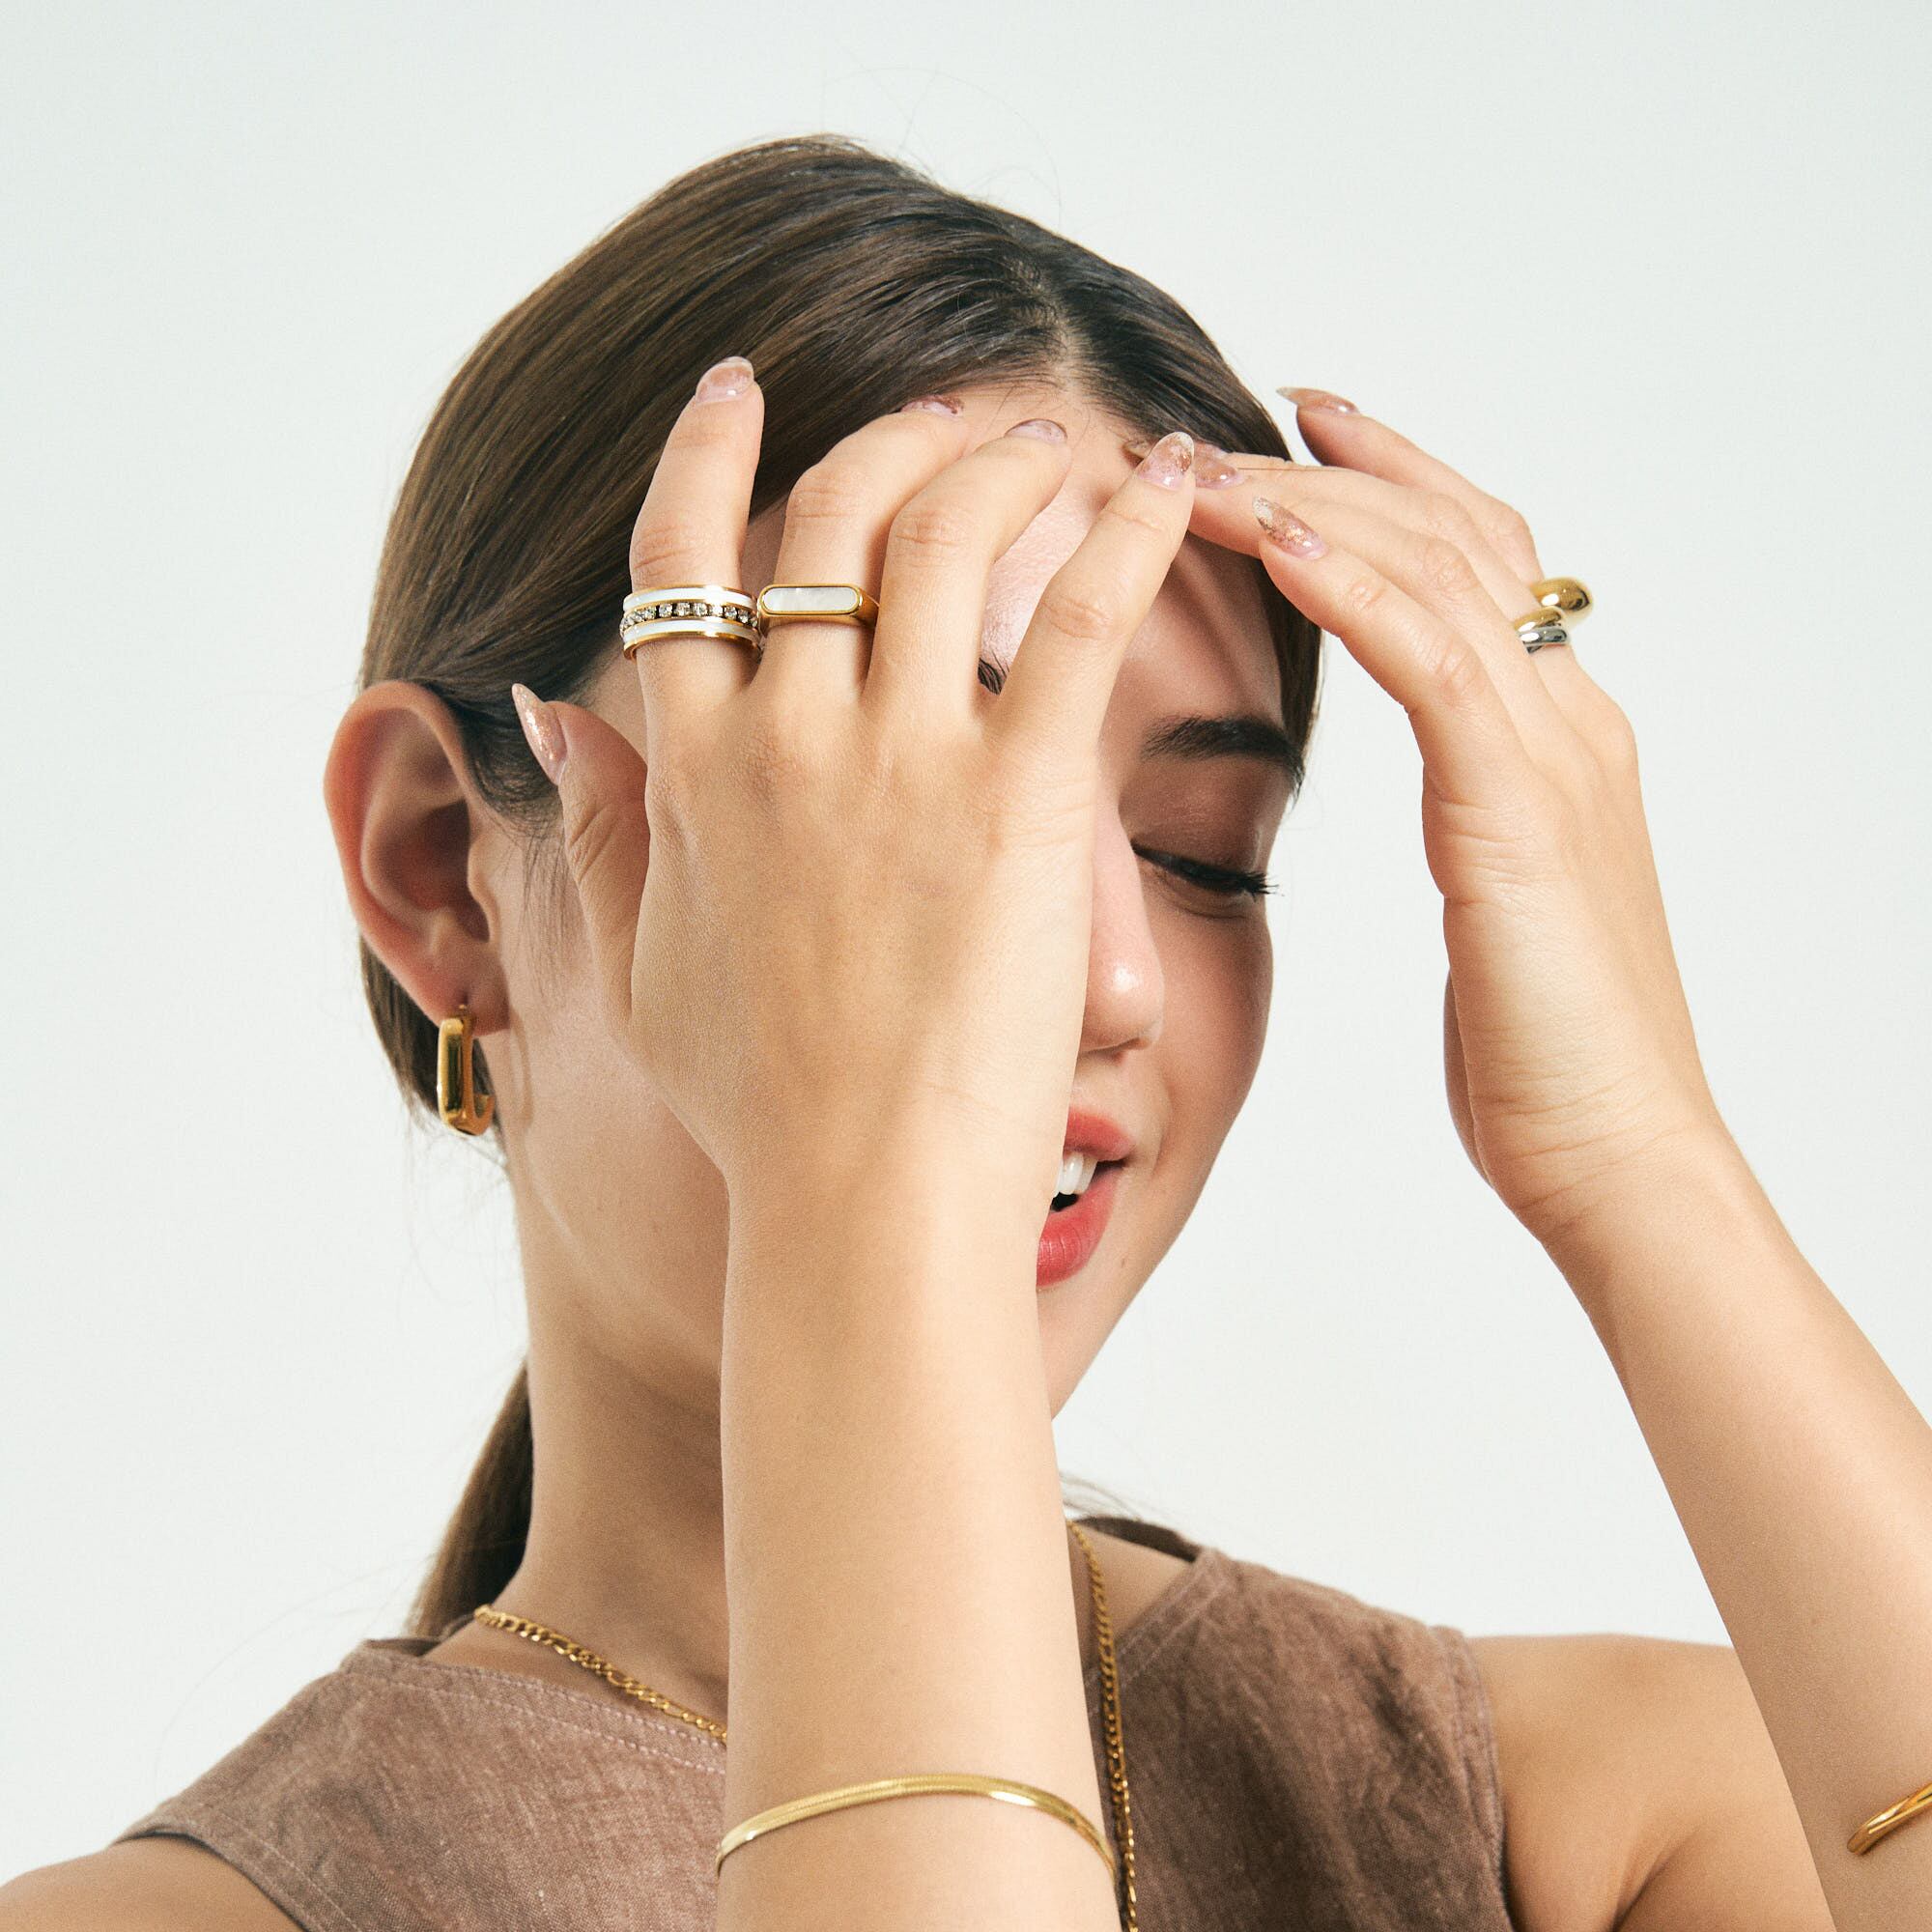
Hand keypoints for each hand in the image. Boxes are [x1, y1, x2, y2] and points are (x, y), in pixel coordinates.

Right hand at [513, 367, 1198, 1228]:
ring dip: (1002, 462)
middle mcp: (789, 737)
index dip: (707, 456)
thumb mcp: (640, 971)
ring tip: (1052, 447)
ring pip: (949, 531)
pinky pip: (1082, 614)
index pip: (680, 561)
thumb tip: (548, 720)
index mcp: (693, 772)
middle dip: (892, 440)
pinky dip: (1130, 530)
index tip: (736, 391)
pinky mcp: (1022, 796)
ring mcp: (904, 758)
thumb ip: (599, 835)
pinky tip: (1174, 486)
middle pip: (830, 518)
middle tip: (953, 421)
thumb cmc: (761, 1117)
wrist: (863, 1197)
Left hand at [1186, 396, 1732, 1262]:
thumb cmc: (1549, 1077)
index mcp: (1558, 750)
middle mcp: (1569, 726)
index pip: (1479, 568)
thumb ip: (1479, 850)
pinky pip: (1433, 661)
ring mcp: (1554, 758)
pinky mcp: (1520, 812)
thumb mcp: (1499, 931)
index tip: (1296, 429)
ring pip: (1435, 575)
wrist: (1622, 1159)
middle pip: (1456, 537)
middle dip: (1334, 470)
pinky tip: (1278, 543)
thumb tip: (1454, 840)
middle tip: (1216, 430)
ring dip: (1313, 508)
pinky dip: (1355, 588)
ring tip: (1206, 469)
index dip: (1390, 485)